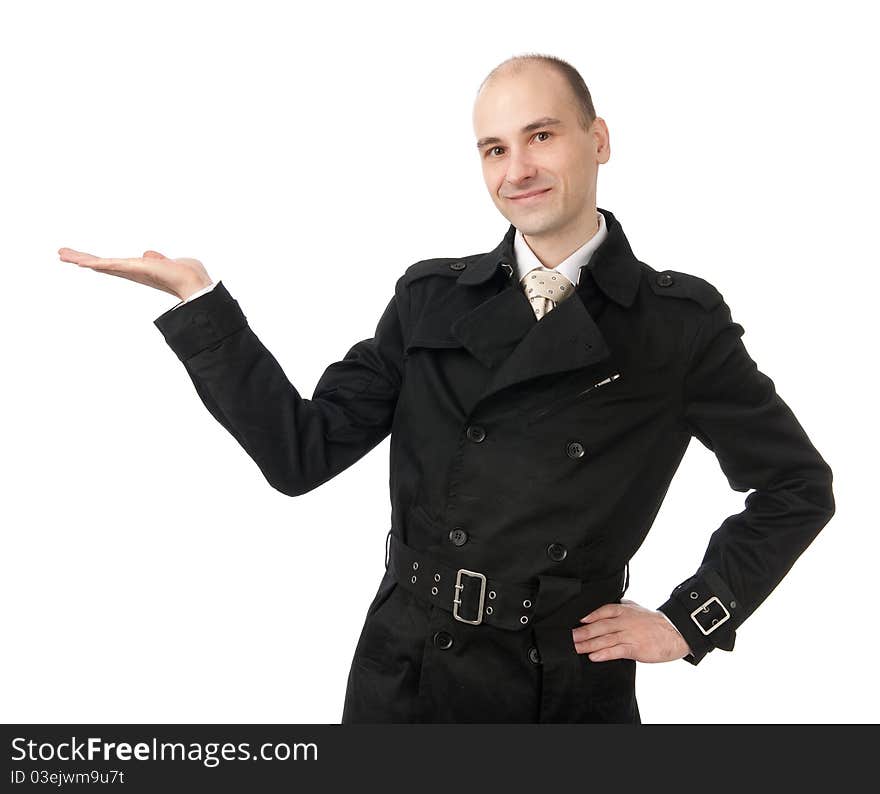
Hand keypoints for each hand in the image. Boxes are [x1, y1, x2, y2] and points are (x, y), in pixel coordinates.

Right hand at [58, 247, 212, 300]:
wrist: (193, 282)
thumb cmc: (186, 273)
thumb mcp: (168, 262)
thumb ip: (157, 259)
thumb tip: (148, 255)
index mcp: (138, 270)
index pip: (113, 265)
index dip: (97, 262)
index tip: (82, 259)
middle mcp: (131, 273)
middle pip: (102, 265)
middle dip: (81, 259)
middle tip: (62, 254)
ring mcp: (130, 271)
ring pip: (100, 264)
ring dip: (80, 258)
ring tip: (62, 254)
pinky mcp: (132, 269)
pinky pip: (109, 264)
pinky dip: (94, 262)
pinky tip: (79, 261)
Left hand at [571, 598, 691, 662]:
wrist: (676, 632)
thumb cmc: (656, 622)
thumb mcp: (638, 608)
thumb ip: (623, 606)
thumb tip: (610, 605)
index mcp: (625, 610)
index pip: (604, 610)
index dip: (590, 615)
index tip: (578, 620)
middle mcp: (625, 621)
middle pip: (600, 626)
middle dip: (583, 633)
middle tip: (570, 638)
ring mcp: (630, 635)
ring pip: (605, 639)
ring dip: (588, 644)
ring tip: (576, 648)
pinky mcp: (635, 648)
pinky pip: (617, 651)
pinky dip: (604, 654)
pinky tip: (594, 656)